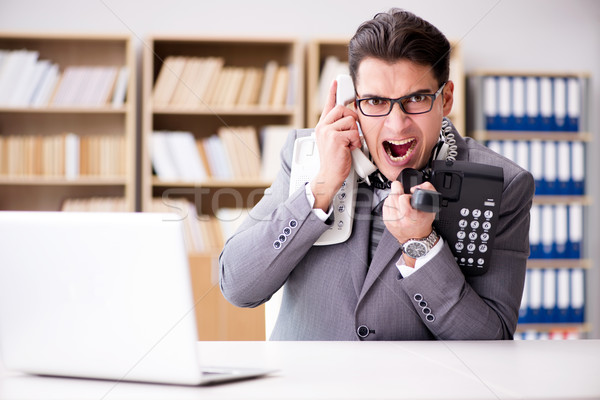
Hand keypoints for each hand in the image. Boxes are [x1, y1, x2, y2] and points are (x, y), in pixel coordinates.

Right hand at [310, 79, 361, 210]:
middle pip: (343, 109)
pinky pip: (353, 133)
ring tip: (348, 145)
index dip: (333, 92)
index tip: (336, 82)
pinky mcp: (335, 138)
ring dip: (354, 134)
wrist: (329, 176)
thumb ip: (339, 129)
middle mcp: (323, 127)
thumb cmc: (334, 161)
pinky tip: (348, 149)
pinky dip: (355, 143)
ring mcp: (327, 132)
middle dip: (352, 120)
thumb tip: (351, 120)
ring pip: (351, 121)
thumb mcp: (334, 141)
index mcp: (322, 127)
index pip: (328, 105)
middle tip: (350, 133)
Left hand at [383, 180, 435, 246]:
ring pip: (388, 199)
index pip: (403, 197)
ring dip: (394, 196)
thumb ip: (428, 192)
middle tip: (402, 192)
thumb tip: (416, 186)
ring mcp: (391, 219)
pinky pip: (385, 205)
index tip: (409, 196)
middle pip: (393, 196)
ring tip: (400, 200)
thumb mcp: (431, 208)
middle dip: (398, 191)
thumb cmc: (423, 223)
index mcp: (410, 215)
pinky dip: (390, 203)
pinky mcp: (386, 220)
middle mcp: (399, 218)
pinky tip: (396, 206)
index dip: (406, 194)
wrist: (415, 239)